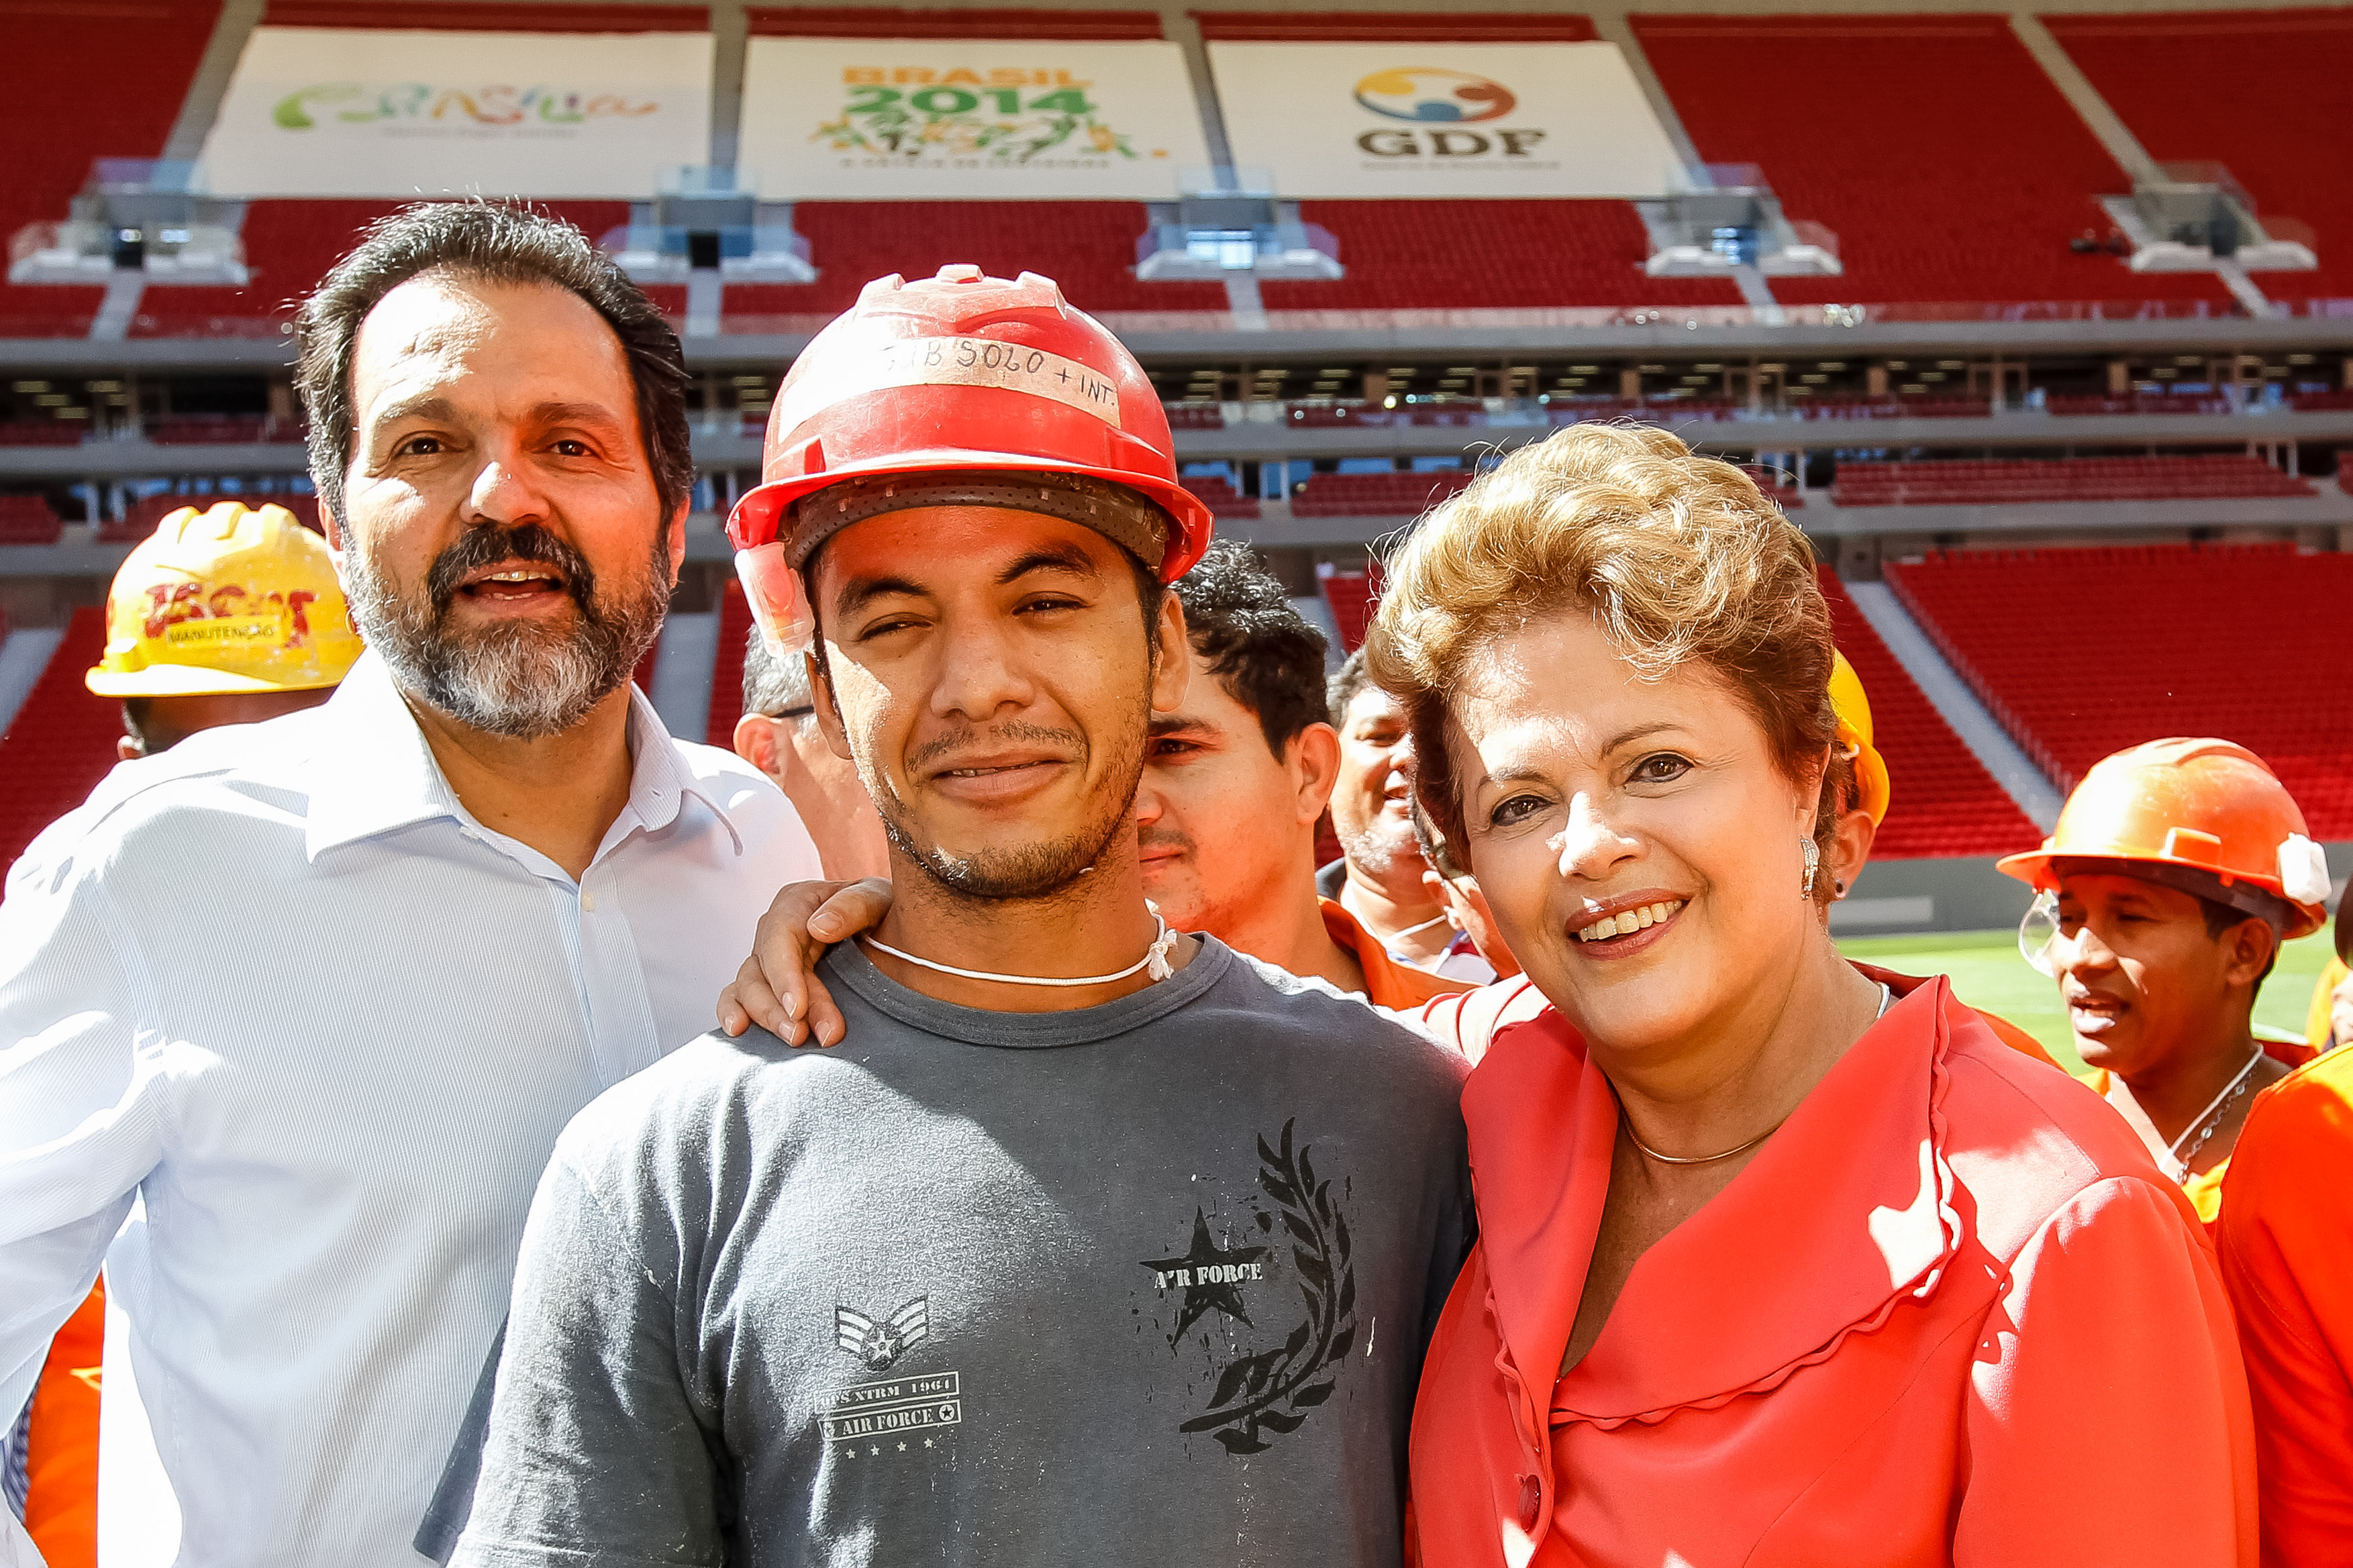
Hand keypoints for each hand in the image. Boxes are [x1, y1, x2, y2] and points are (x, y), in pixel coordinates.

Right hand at [717, 878, 896, 1045]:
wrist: (891, 930)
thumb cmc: (884, 909)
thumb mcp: (878, 897)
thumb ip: (854, 906)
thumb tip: (818, 927)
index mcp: (797, 903)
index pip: (779, 937)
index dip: (784, 975)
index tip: (798, 1009)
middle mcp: (775, 930)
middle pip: (762, 969)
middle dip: (779, 1007)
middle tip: (803, 1036)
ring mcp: (768, 959)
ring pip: (749, 988)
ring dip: (766, 1017)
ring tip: (794, 1039)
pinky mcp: (767, 984)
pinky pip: (739, 997)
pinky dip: (734, 1012)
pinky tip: (739, 1031)